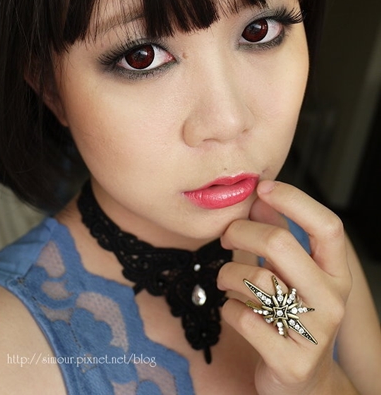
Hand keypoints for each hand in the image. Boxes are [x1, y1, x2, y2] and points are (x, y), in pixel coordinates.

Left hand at [217, 180, 355, 394]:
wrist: (305, 384)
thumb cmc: (294, 314)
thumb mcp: (294, 274)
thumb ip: (279, 234)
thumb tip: (261, 197)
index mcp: (337, 274)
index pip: (327, 226)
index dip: (294, 200)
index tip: (264, 188)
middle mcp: (332, 301)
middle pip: (280, 243)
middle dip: (241, 231)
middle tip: (226, 236)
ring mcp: (314, 334)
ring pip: (256, 279)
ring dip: (228, 274)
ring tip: (226, 280)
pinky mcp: (290, 362)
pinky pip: (242, 317)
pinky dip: (228, 308)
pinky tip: (234, 310)